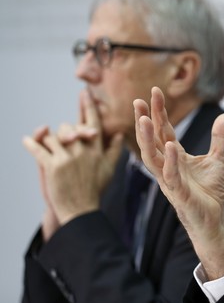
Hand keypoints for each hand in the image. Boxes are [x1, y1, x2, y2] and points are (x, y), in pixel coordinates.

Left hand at [22, 90, 122, 226]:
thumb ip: (114, 150)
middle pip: (69, 127)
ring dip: (49, 140)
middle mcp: (83, 150)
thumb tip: (118, 135)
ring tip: (48, 148)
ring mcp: (67, 157)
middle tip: (65, 138)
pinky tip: (26, 140)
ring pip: (54, 136)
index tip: (84, 92)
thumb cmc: (95, 190)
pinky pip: (39, 148)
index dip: (87, 107)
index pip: (92, 123)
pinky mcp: (52, 166)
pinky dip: (31, 144)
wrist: (80, 210)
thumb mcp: (109, 169)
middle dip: (65, 131)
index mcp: (96, 150)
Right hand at [134, 86, 223, 278]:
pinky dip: (170, 160)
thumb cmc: (210, 192)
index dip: (158, 112)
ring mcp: (170, 180)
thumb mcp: (218, 159)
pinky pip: (171, 175)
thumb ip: (220, 138)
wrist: (213, 219)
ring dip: (147, 139)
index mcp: (174, 157)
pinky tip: (170, 145)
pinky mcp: (179, 193)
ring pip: (152, 158)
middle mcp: (167, 166)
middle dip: (144, 120)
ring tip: (144, 120)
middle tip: (138, 100)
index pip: (163, 131)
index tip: (154, 91)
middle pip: (151, 140)